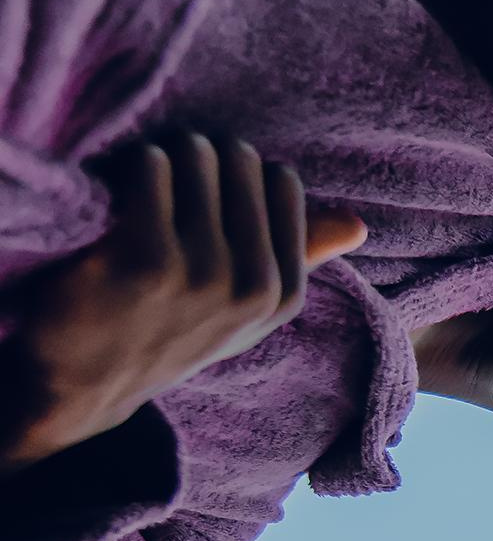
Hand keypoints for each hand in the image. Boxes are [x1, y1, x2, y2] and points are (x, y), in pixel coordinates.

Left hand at [0, 133, 365, 470]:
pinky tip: (118, 193)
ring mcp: (200, 273)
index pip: (282, 183)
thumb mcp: (245, 311)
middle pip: (241, 161)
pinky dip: (132, 167)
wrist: (85, 384)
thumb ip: (299, 259)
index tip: (207, 193)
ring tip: (145, 184)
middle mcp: (251, 286)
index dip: (239, 175)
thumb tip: (358, 225)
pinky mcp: (146, 257)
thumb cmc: (167, 332)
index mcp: (283, 295)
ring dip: (166, 156)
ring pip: (196, 155)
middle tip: (171, 181)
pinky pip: (151, 166)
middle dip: (205, 157)